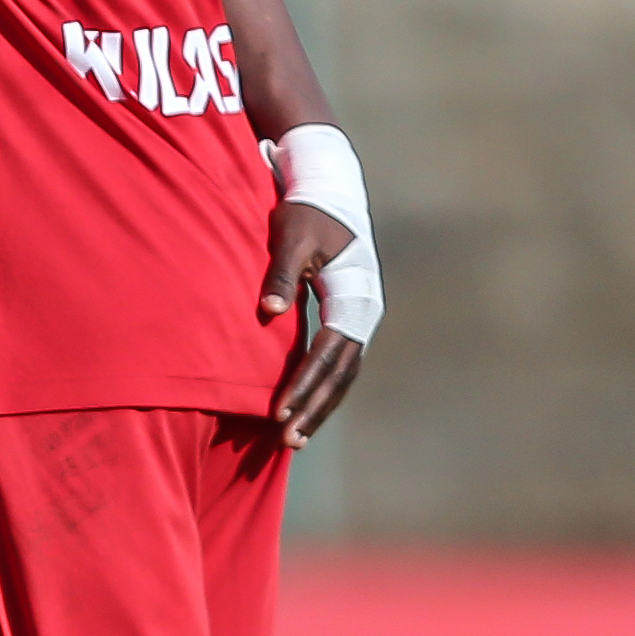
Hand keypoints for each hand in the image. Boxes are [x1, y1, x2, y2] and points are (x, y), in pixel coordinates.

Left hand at [255, 200, 363, 444]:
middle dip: (314, 408)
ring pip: (343, 375)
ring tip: (295, 439)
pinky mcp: (349, 320)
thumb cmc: (307, 213)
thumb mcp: (290, 237)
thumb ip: (281, 274)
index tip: (280, 413)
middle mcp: (365, 314)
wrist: (330, 193)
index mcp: (354, 296)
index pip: (328, 353)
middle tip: (288, 442)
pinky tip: (305, 410)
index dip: (304, 384)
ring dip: (320, 406)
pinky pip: (339, 364)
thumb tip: (269, 312)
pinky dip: (323, 389)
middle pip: (341, 374)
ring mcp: (361, 320)